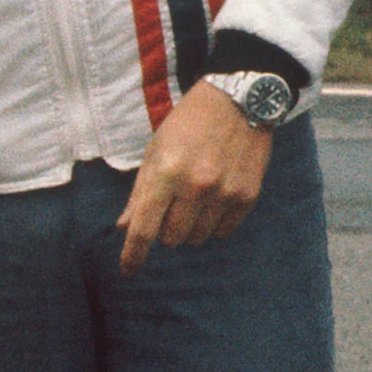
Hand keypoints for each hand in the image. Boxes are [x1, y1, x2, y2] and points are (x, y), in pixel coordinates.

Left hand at [116, 82, 276, 274]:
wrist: (239, 101)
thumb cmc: (189, 124)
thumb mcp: (156, 149)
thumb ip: (140, 191)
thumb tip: (124, 227)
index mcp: (166, 172)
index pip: (144, 228)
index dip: (133, 254)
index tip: (127, 270)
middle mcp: (196, 186)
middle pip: (171, 238)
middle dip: (165, 230)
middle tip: (171, 205)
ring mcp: (224, 193)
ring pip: (197, 237)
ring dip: (190, 227)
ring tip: (194, 198)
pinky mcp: (247, 196)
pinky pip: (223, 232)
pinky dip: (213, 224)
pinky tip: (214, 200)